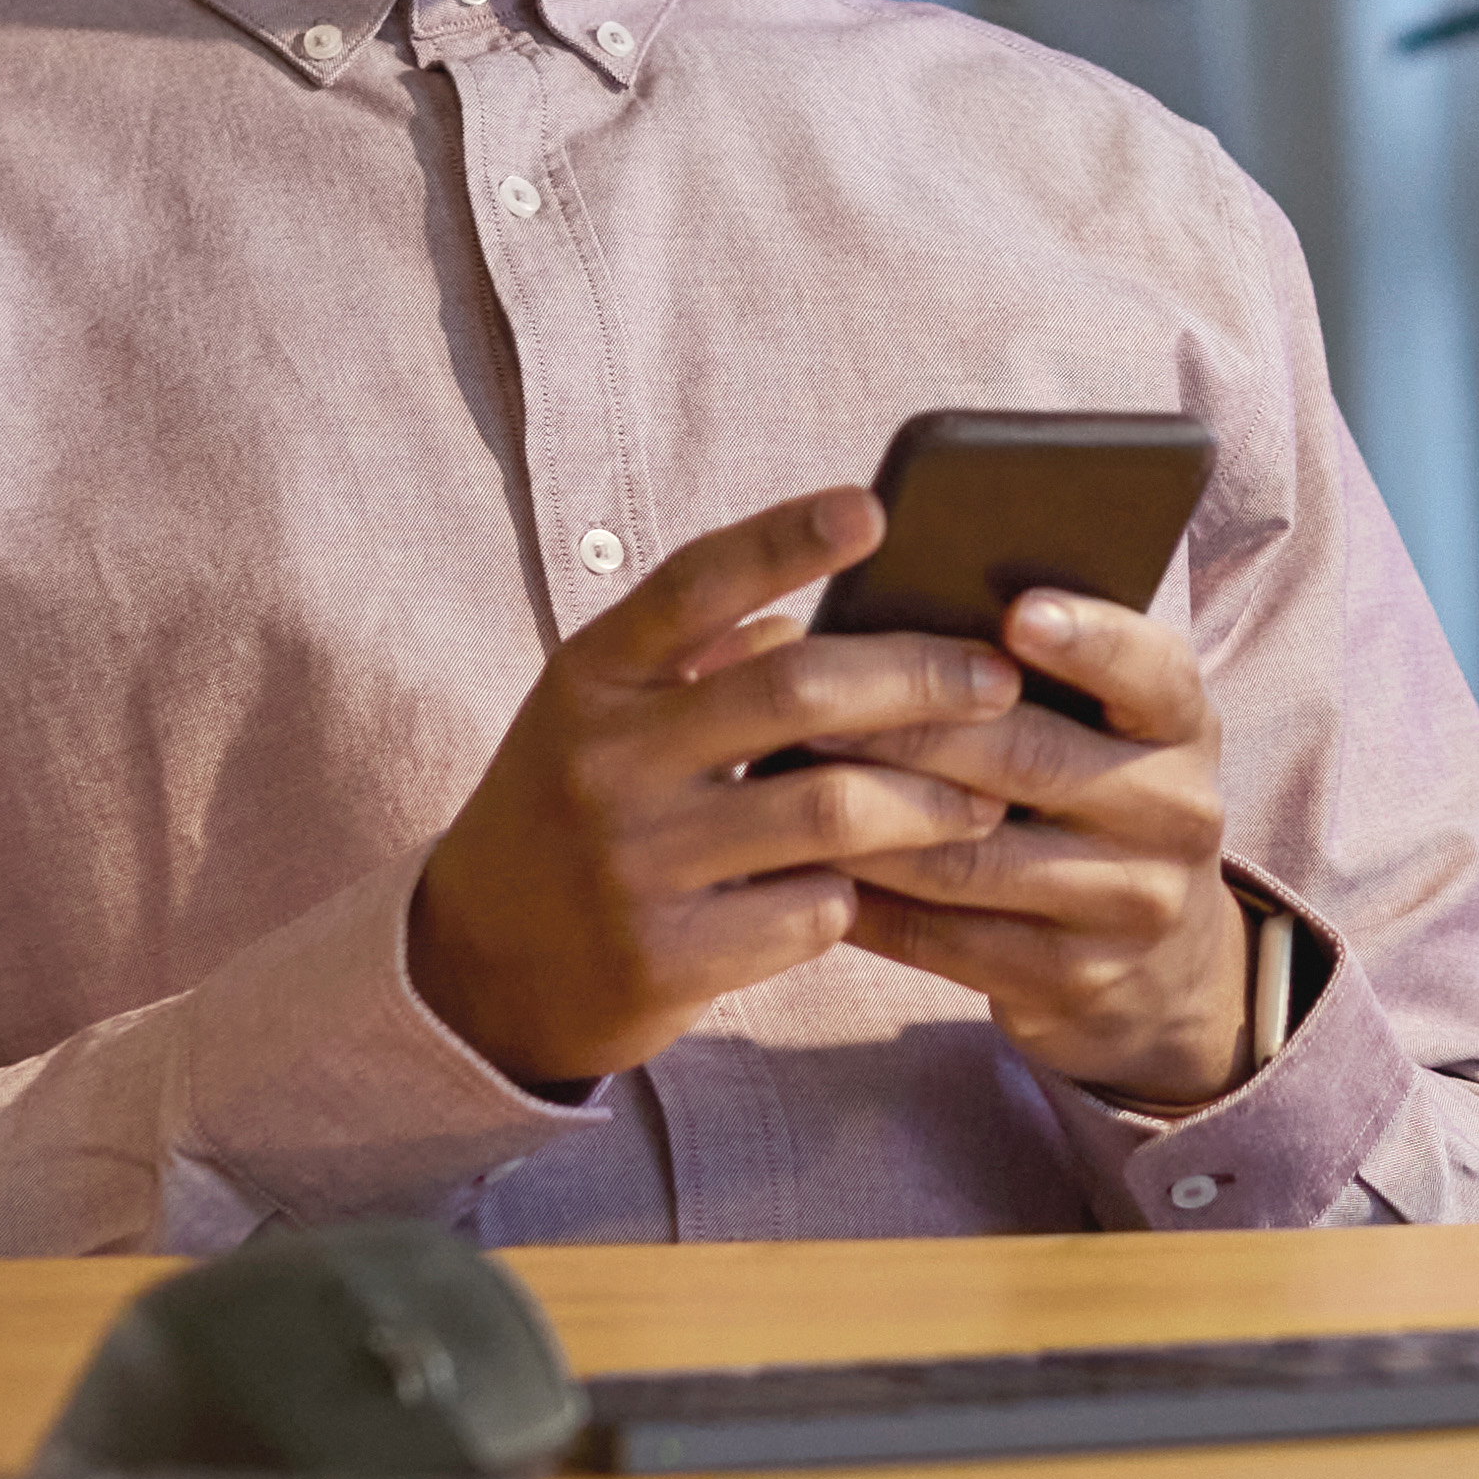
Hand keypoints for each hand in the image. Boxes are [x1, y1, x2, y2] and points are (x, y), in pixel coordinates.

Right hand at [406, 490, 1025, 1096]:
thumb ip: (701, 660)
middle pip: (796, 692)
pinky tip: (886, 886)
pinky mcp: (666, 960)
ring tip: (987, 796)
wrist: (479, 969)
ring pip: (830, 810)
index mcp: (591, 678)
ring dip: (929, 800)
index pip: (694, 584)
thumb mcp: (606, 716)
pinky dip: (860, 892)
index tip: (874, 509)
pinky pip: (811, 911)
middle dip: (920, 680)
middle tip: (999, 681)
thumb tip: (824, 613)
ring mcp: (634, 864)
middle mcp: (606, 761)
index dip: (784, 540)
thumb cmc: (577, 809)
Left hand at [814, 586, 1251, 1112]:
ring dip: (865, 818)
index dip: (1089, 640)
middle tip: (805, 696)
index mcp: (1182, 725)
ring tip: (781, 781)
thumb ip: (1033, 672)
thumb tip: (891, 609)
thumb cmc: (1091, 799)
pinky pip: (944, 938)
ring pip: (971, 857)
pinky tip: (802, 867)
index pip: (1152, 671)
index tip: (1017, 610)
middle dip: (908, 725)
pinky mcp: (1069, 979)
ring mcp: (1128, 904)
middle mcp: (1176, 812)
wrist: (1157, 966)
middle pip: (1029, 758)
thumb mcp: (1103, 731)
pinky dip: (865, 899)